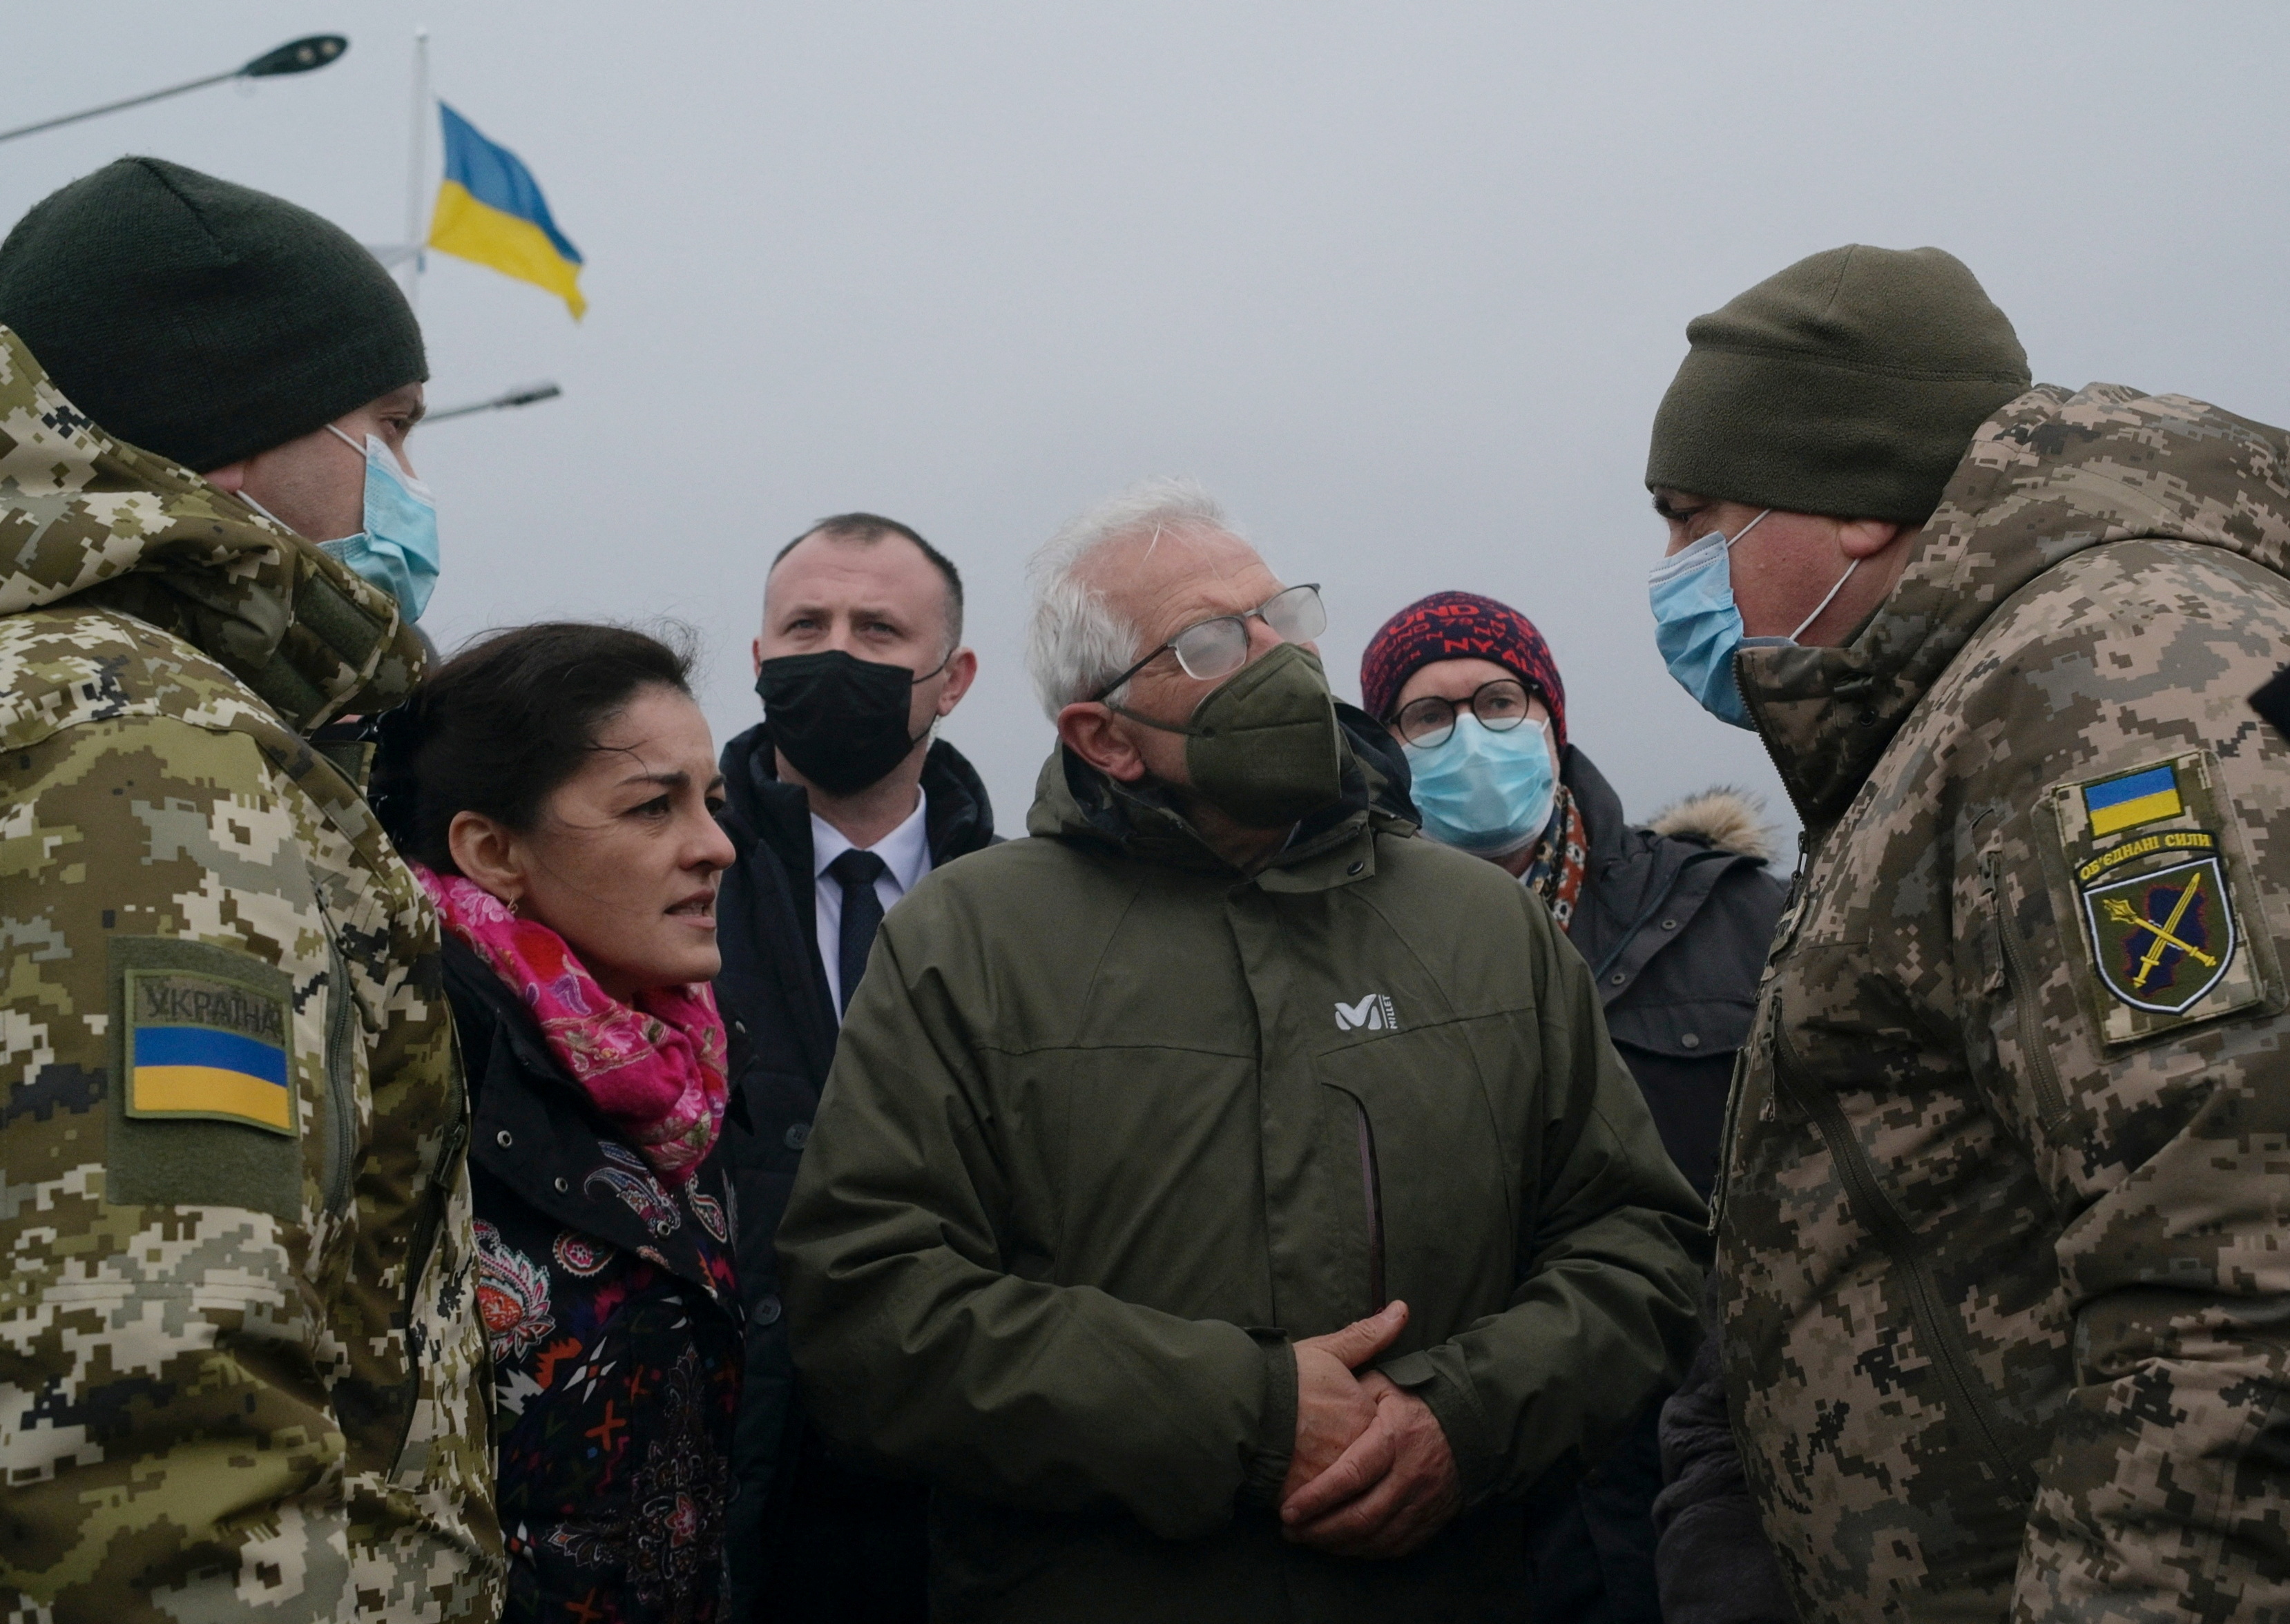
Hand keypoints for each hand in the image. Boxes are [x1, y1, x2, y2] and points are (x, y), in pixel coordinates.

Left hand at [1280, 1369, 1460, 1558]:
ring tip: (1307, 1540)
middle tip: (1290, 1531)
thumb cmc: (1417, 1400)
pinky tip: (1341, 1545)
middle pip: (1361, 1516)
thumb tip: (1310, 1397)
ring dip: (1338, 1545)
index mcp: (1394, 1438)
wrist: (1472, 1423)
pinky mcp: (1432, 1519)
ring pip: (1376, 1537)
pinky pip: (1395, 1546)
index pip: (1351, 1475)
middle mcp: (1410, 1475)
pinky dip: (1365, 1551)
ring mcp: (1424, 1501)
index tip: (1288, 1510)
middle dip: (1320, 1530)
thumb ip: (1350, 1392)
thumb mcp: (1385, 1385)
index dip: (1317, 1497)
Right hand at [1282, 1300, 1408, 1501]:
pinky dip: (1317, 1520)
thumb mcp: (1327, 1350)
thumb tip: (1402, 1309)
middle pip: (1369, 1472)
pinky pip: (1322, 1520)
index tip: (1344, 1431)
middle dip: (1355, 1472)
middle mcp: (1355, 1452)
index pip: (1384, 1436)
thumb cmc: (1283, 1376)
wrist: (1238, 1404)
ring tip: (1321, 1493)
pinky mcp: (1305, 1502)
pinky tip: (1308, 1514)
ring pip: (1348, 1500)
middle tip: (1331, 1465)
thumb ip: (1368, 1335)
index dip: (1364, 1434)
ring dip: (1339, 1502)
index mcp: (1365, 1417)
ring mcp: (1332, 1480)